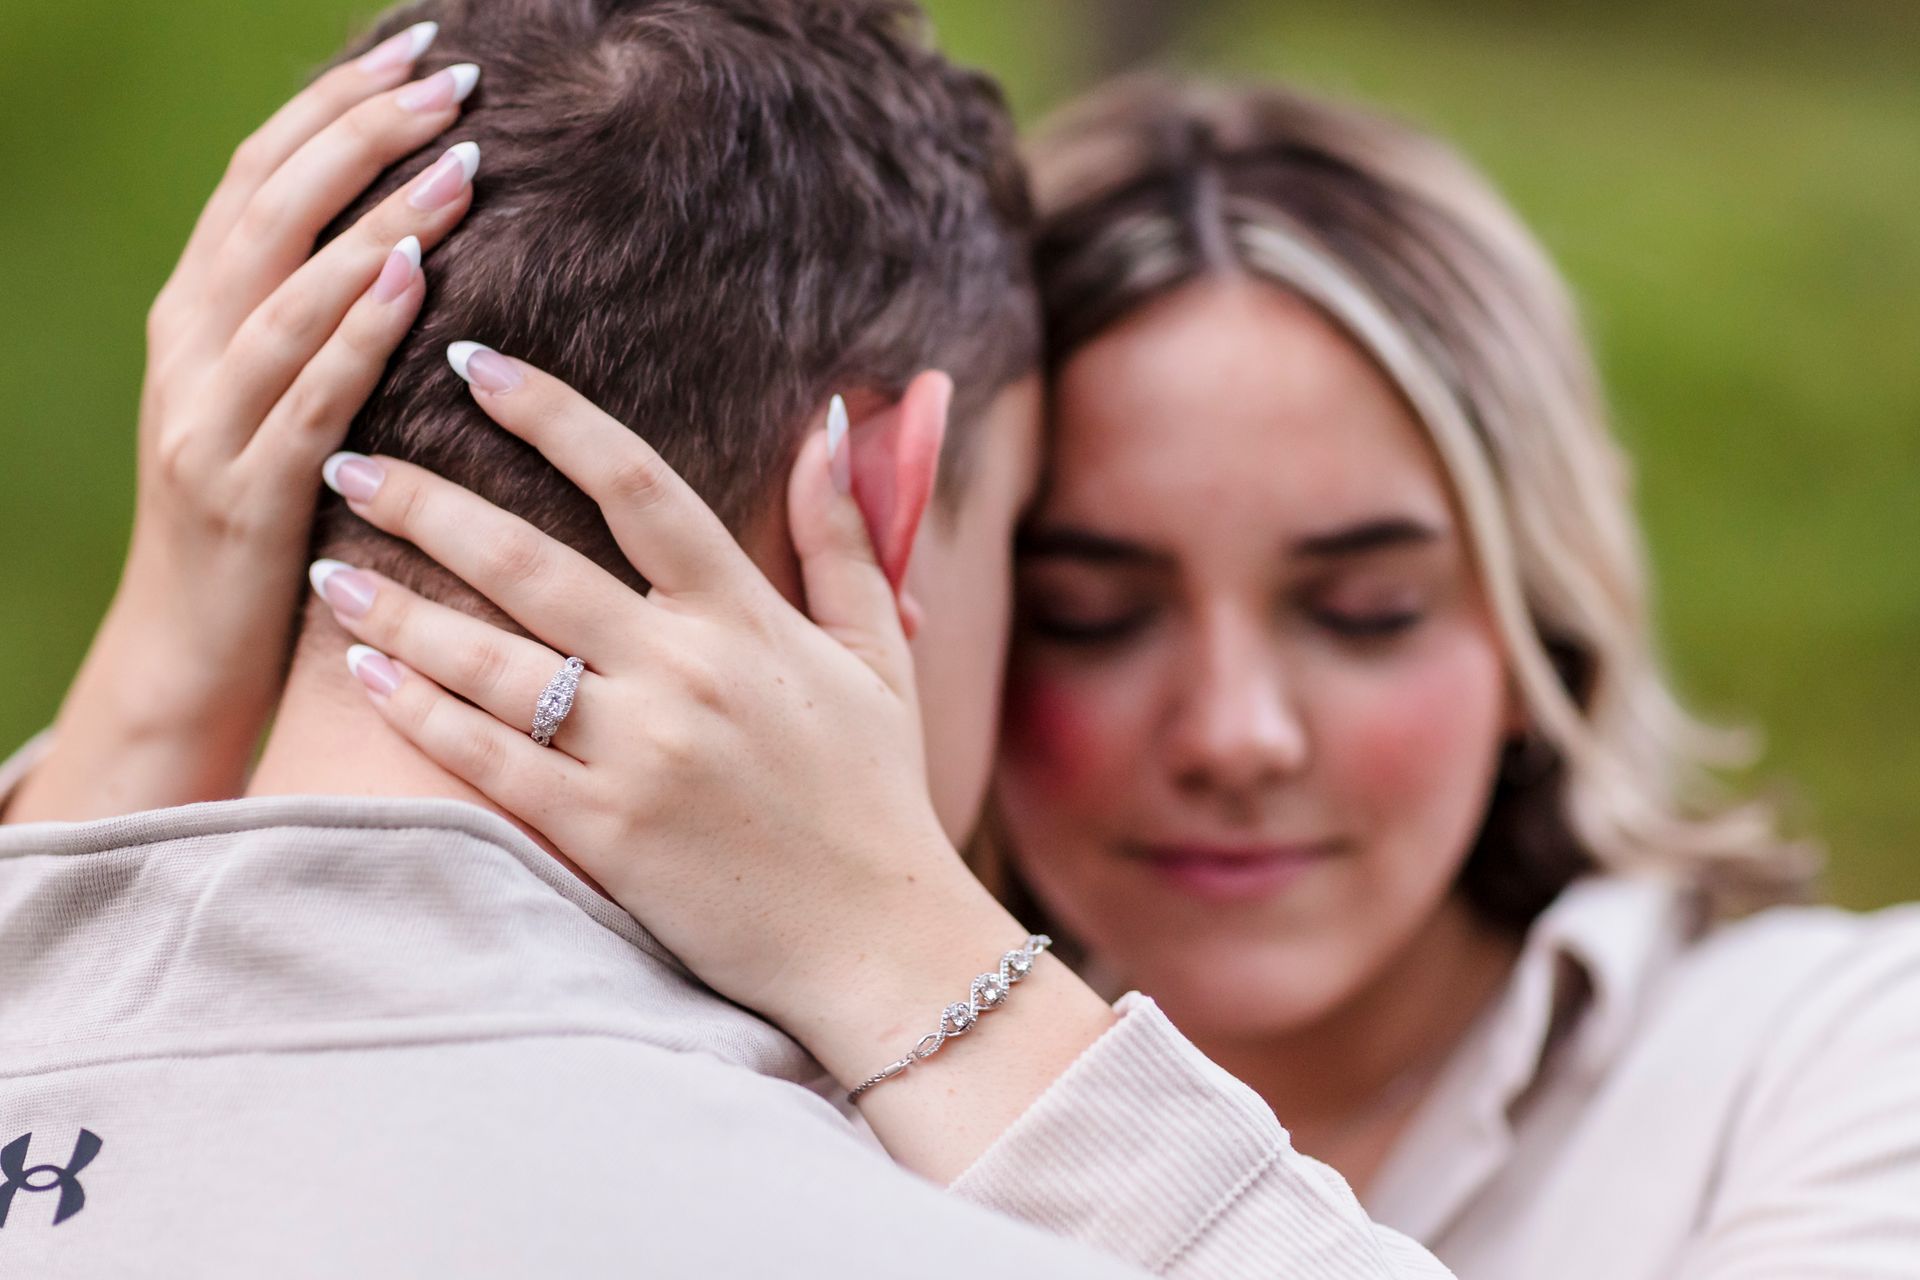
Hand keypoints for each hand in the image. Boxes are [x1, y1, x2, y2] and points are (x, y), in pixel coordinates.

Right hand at [9, 26, 479, 820]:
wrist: (188, 651)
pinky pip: (305, 396)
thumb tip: (397, 231)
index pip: (259, 175)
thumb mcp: (267, 399)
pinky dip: (357, 331)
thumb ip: (305, 317)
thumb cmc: (256, 519)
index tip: (416, 46)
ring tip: (462, 162)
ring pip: (287, 291)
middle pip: (269, 207)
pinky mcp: (243, 493)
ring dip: (377, 219)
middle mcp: (187, 347)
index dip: (333, 103)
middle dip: (361, 131)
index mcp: (194, 313)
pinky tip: (416, 279)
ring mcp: (206, 419)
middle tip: (450, 78)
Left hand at [312, 349, 1117, 1179]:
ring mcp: (639, 754)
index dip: (550, 414)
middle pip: (529, 561)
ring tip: (326, 569)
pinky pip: (489, 759)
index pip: (635, 484)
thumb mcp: (879, 653)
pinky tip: (362, 673)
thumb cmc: (876, 794)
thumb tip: (826, 423)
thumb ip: (844, 537)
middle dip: (425, 502)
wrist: (878, 940)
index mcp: (746, 618)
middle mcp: (684, 672)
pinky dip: (420, 711)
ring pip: (490, 659)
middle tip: (348, 461)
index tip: (476, 364)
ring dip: (395, 608)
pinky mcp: (604, 832)